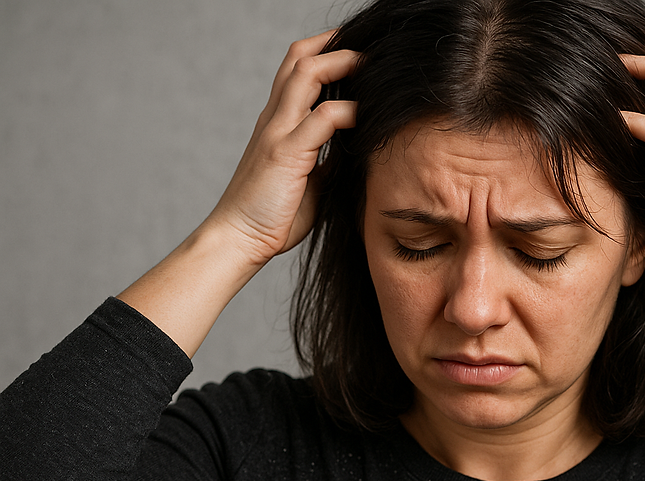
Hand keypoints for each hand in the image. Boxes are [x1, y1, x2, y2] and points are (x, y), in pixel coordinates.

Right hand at [208, 30, 357, 265]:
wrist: (239, 239)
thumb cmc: (273, 215)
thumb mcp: (309, 181)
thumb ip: (326, 161)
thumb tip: (351, 153)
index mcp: (278, 123)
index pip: (298, 69)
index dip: (326, 53)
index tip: (358, 54)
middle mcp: (275, 119)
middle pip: (300, 58)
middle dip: (336, 44)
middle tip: (369, 47)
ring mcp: (278, 132)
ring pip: (306, 73)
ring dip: (342, 62)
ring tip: (371, 66)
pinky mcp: (286, 153)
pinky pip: (323, 117)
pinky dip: (349, 111)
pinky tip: (365, 117)